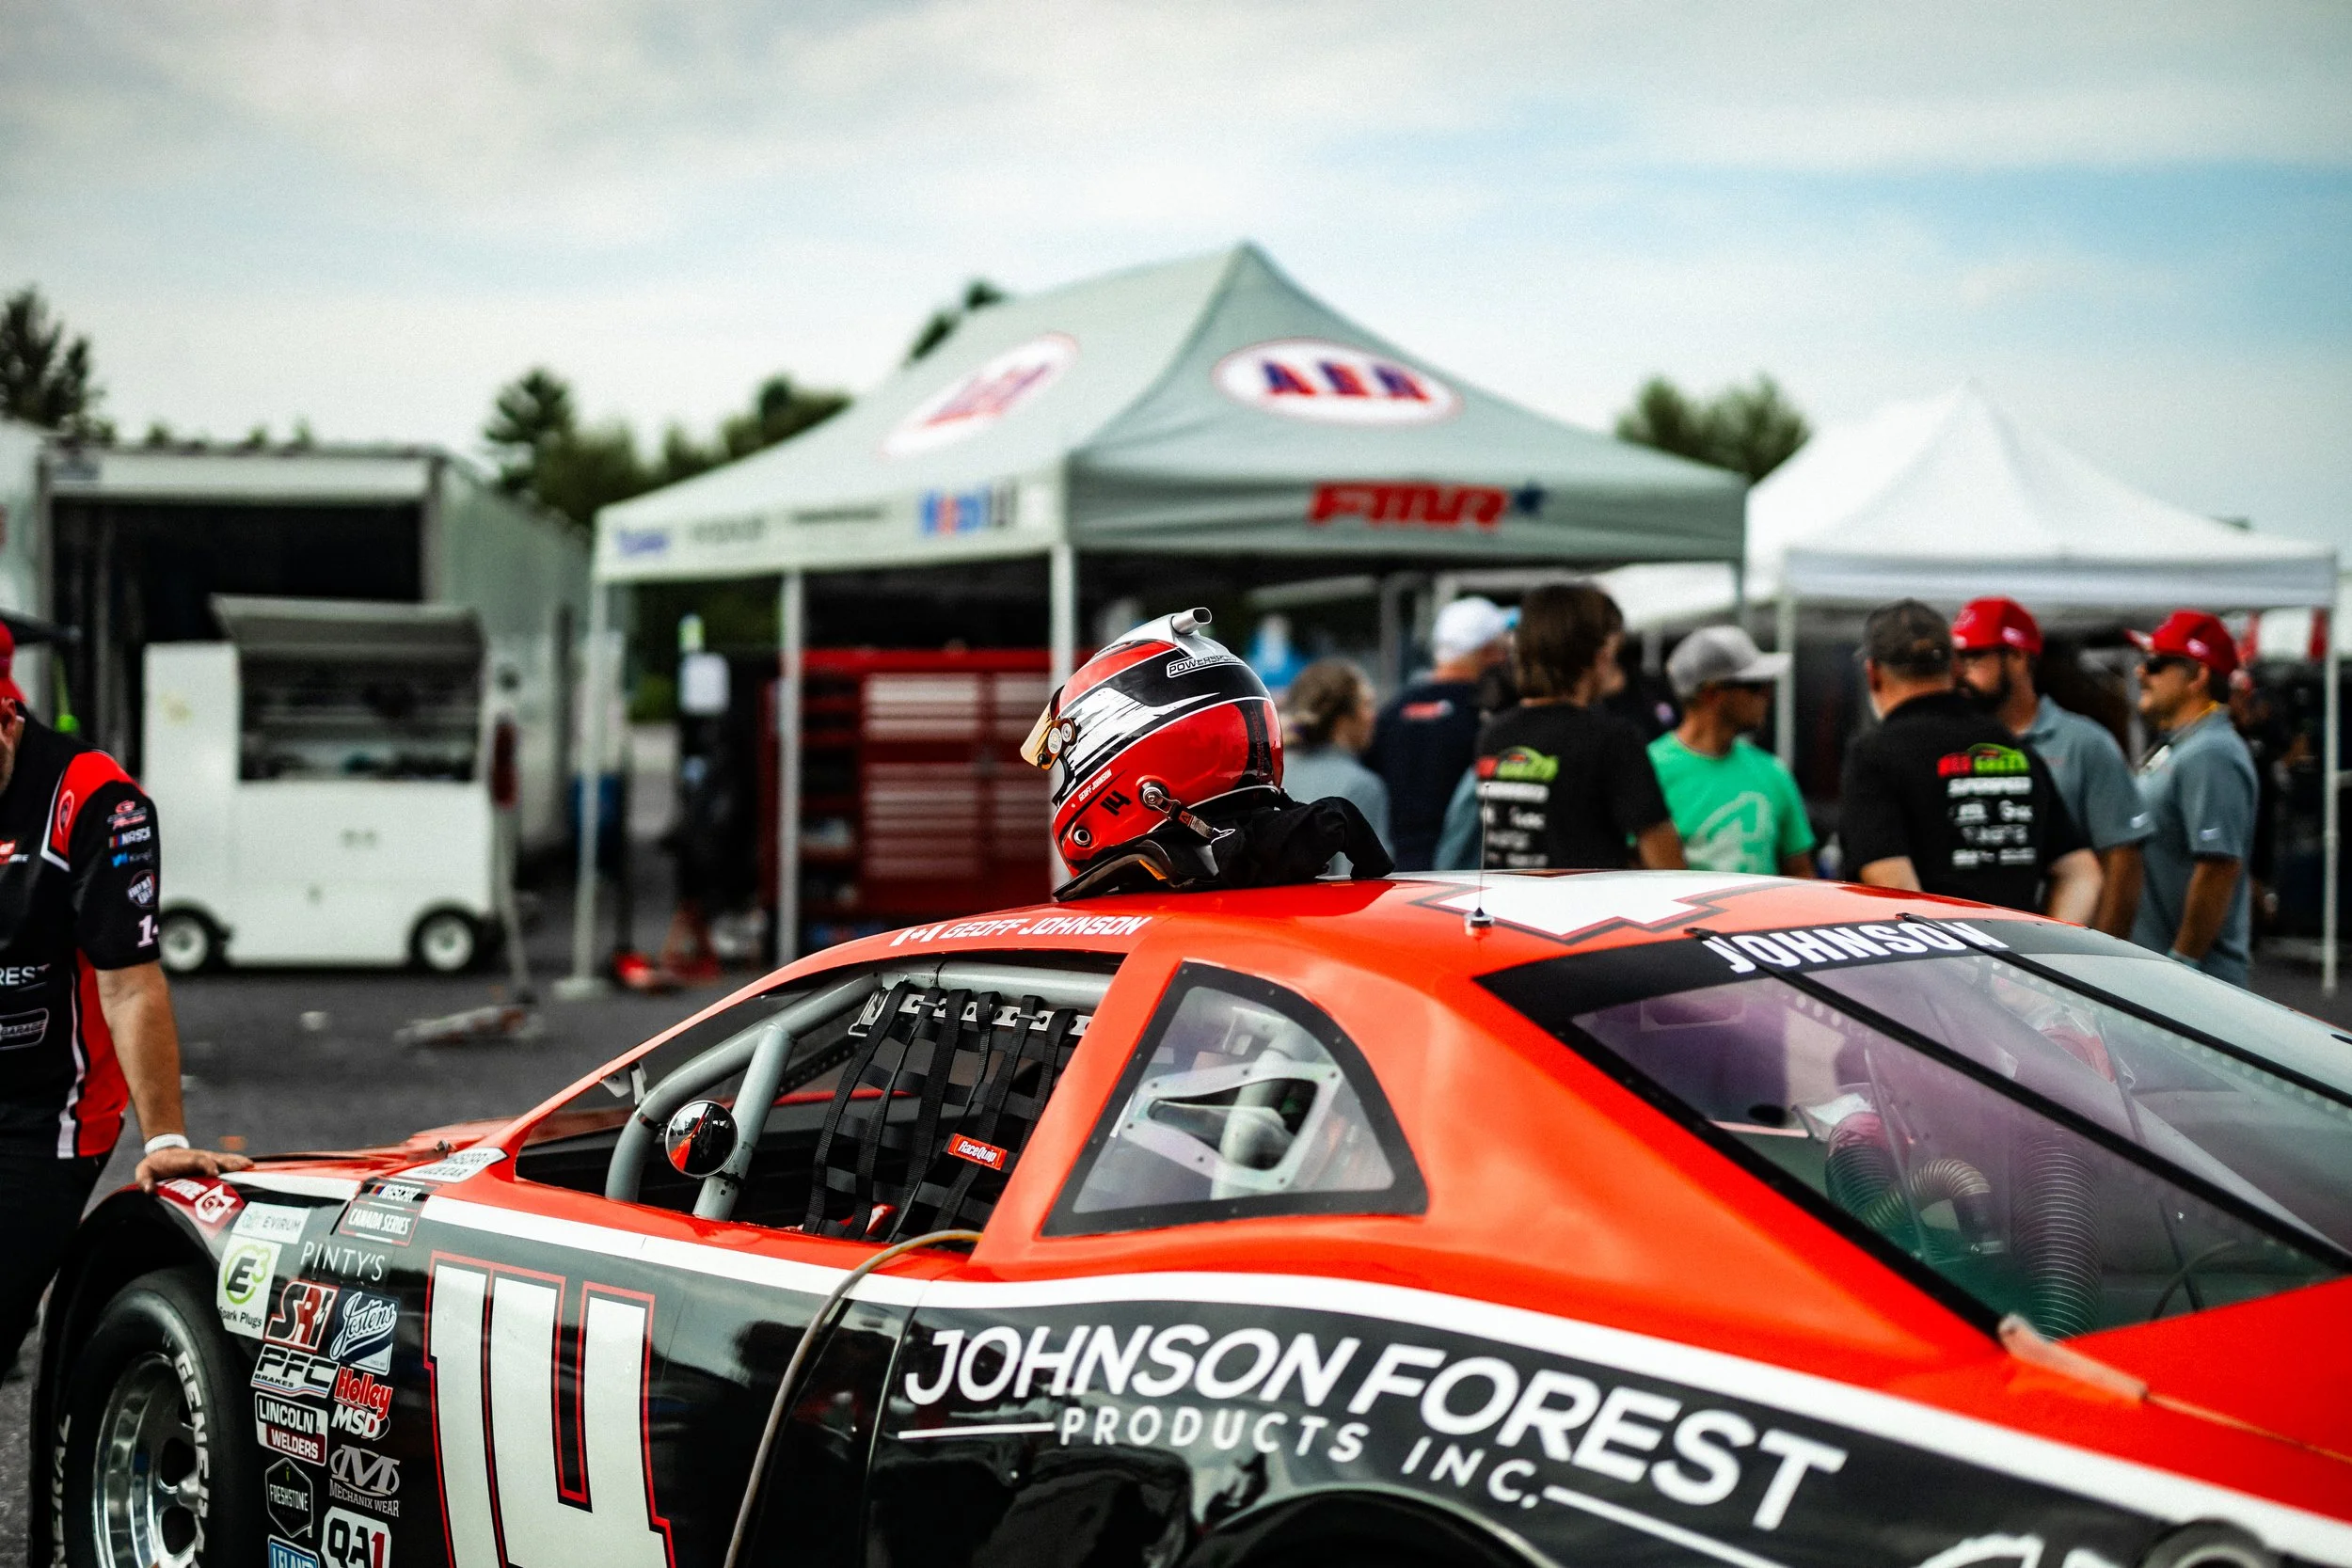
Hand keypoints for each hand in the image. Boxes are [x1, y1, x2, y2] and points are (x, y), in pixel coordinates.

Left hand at [136, 1145, 254, 1190]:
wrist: (162, 1152)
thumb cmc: (154, 1166)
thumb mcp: (144, 1171)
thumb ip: (145, 1180)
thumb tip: (149, 1190)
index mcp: (182, 1159)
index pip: (197, 1160)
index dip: (206, 1165)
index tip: (215, 1172)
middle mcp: (197, 1157)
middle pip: (215, 1158)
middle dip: (228, 1162)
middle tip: (242, 1167)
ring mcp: (206, 1158)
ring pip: (223, 1158)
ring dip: (236, 1161)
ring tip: (249, 1165)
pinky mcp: (211, 1162)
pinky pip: (226, 1161)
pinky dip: (237, 1162)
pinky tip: (249, 1165)